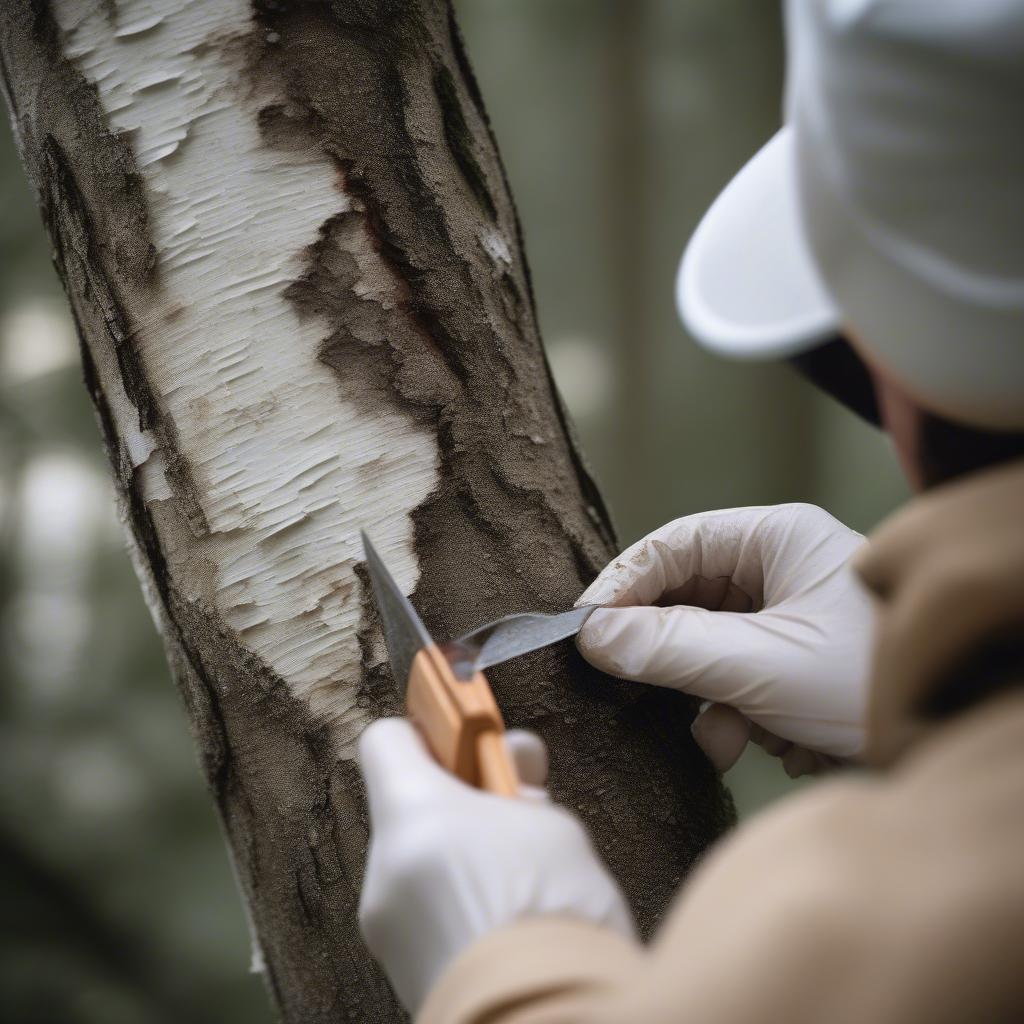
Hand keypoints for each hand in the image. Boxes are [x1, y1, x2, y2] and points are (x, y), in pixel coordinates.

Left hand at [358, 718, 635, 1011]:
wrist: (548, 1021)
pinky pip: (425, 910)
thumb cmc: (552, 912)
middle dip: (463, 801)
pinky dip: (458, 900)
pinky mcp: (403, 970)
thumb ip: (519, 788)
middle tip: (519, 810)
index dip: (431, 733)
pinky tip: (509, 920)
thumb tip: (511, 769)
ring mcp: (387, 928)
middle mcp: (382, 870)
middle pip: (410, 807)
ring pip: (419, 861)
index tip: (471, 742)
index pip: (386, 740)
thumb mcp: (552, 823)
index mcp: (411, 816)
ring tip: (523, 876)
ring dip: (461, 853)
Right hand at [576, 504, 873, 774]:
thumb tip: (593, 638)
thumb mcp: (763, 666)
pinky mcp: (797, 661)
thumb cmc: (875, 679)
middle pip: (689, 600)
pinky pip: (741, 678)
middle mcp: (781, 568)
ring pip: (711, 647)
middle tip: (644, 693)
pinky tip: (782, 744)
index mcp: (777, 539)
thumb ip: (672, 650)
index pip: (674, 546)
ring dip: (715, 698)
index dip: (623, 586)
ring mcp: (790, 616)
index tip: (585, 630)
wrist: (963, 724)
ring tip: (738, 737)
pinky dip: (747, 715)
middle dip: (675, 658)